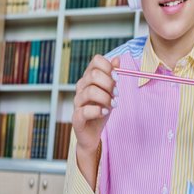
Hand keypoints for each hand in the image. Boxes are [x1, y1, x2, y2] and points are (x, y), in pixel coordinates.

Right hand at [70, 54, 116, 179]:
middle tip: (116, 94)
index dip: (108, 67)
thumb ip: (112, 76)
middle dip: (109, 83)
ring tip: (113, 105)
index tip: (116, 78)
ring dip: (106, 98)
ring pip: (90, 91)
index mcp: (88, 78)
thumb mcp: (110, 92)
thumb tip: (117, 59)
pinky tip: (104, 113)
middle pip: (94, 74)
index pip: (96, 61)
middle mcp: (80, 88)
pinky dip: (98, 111)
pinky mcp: (76, 117)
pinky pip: (85, 110)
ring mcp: (77, 102)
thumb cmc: (101, 111)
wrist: (93, 134)